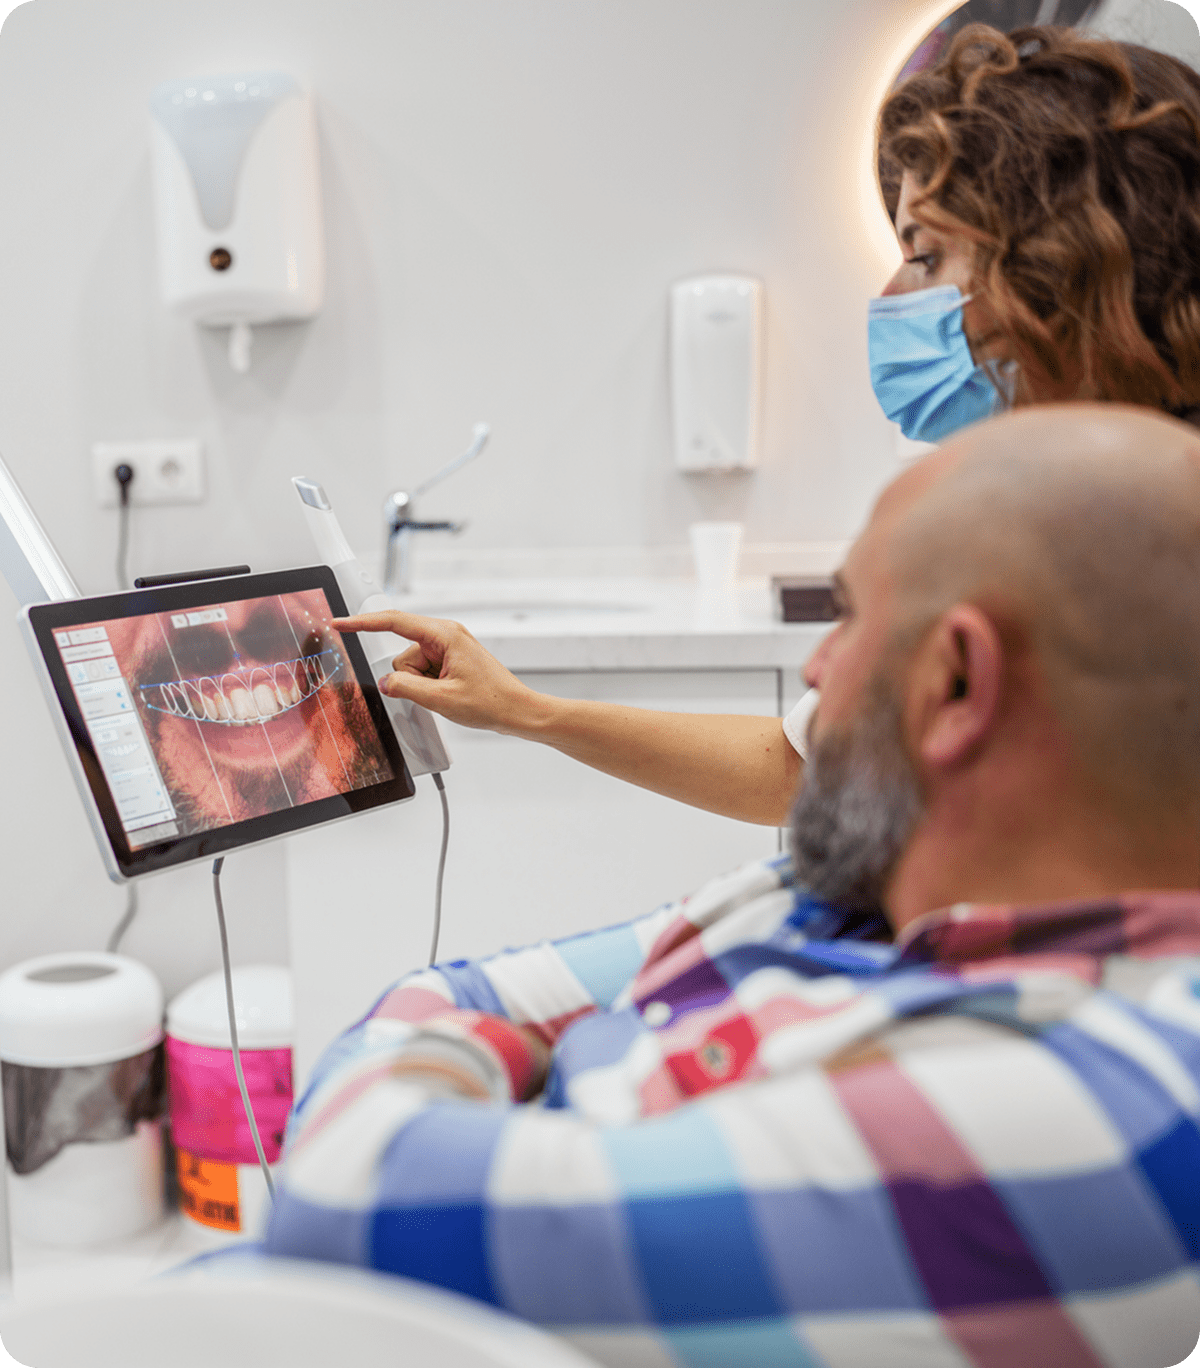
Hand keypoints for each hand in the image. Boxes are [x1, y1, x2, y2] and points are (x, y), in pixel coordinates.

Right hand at [332, 610, 549, 736]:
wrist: (518, 711)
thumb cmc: (492, 701)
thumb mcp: (442, 699)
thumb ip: (407, 688)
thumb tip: (387, 682)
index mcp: (445, 635)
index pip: (394, 623)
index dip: (363, 623)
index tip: (341, 623)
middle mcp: (446, 636)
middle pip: (403, 654)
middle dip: (410, 677)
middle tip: (437, 693)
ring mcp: (448, 648)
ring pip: (411, 667)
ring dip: (421, 685)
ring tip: (448, 694)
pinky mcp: (450, 661)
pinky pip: (423, 673)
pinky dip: (428, 686)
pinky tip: (449, 694)